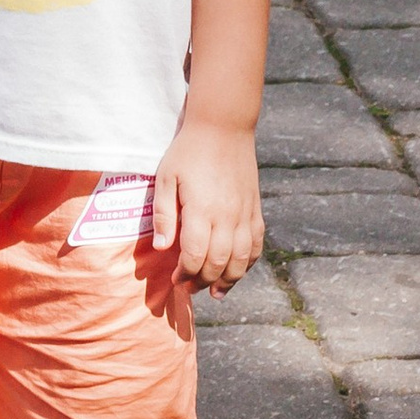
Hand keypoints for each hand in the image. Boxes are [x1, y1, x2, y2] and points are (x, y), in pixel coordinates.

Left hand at [152, 117, 263, 292]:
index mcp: (202, 210)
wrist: (223, 127)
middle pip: (219, 263)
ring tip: (214, 291)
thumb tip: (162, 248)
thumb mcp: (166, 178)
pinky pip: (256, 245)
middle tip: (190, 288)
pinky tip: (236, 271)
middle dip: (203, 281)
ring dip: (228, 280)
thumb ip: (164, 214)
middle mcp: (227, 216)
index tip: (176, 281)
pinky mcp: (255, 209)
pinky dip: (248, 263)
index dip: (185, 274)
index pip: (196, 256)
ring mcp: (245, 214)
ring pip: (241, 260)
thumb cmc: (188, 151)